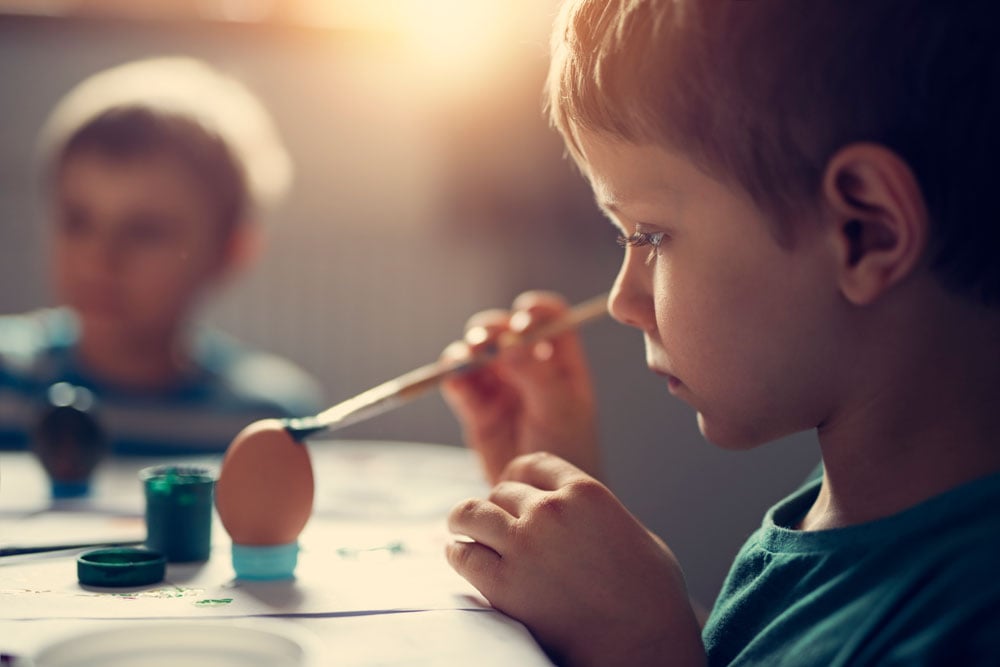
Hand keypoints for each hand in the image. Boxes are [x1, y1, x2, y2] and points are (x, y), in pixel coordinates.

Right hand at [440, 291, 601, 483]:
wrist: (543, 497)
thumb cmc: (568, 452)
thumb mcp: (560, 410)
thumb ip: (537, 375)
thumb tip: (510, 343)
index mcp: (561, 363)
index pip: (549, 320)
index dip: (534, 312)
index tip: (521, 321)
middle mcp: (529, 369)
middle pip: (505, 331)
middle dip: (492, 329)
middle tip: (485, 340)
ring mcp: (502, 388)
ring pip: (478, 354)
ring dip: (468, 349)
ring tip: (467, 358)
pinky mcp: (478, 410)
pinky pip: (460, 384)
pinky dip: (454, 376)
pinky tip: (455, 379)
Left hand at [446, 453, 704, 666]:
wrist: (642, 646)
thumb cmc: (651, 597)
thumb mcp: (635, 533)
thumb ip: (599, 515)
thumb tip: (580, 514)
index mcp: (585, 492)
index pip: (534, 464)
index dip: (517, 475)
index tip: (509, 488)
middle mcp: (550, 511)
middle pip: (502, 491)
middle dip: (497, 506)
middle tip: (494, 523)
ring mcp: (523, 545)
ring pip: (470, 514)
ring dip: (465, 522)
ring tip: (462, 531)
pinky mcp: (503, 584)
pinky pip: (463, 555)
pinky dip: (458, 553)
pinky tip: (461, 556)